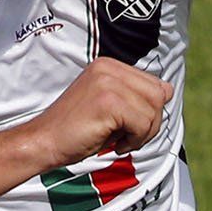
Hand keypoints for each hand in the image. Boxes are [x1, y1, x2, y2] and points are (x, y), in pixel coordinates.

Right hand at [31, 59, 171, 166]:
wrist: (43, 143)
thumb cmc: (74, 131)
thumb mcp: (107, 105)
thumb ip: (133, 96)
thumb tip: (168, 92)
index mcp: (109, 65)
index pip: (155, 85)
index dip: (149, 111)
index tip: (127, 126)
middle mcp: (110, 68)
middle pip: (159, 95)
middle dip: (151, 123)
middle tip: (127, 138)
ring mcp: (108, 82)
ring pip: (153, 110)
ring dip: (142, 134)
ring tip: (119, 141)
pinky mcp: (108, 101)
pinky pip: (142, 123)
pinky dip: (134, 141)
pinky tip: (114, 145)